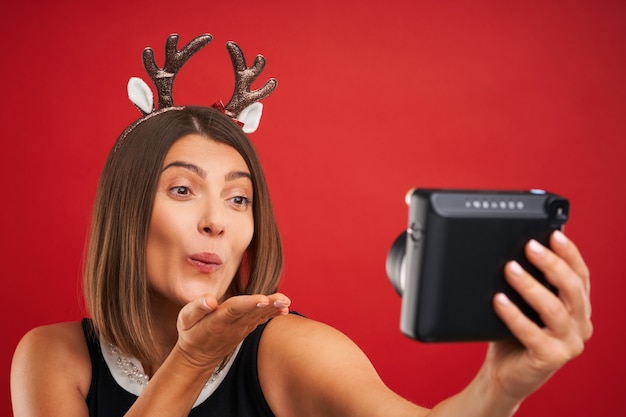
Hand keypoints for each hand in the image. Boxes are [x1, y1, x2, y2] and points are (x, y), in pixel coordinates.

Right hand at [174, 292, 290, 368]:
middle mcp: (232, 326)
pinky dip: (272, 314)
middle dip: (268, 305)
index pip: (234, 309)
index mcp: (217, 321)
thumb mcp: (185, 320)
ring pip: (259, 316)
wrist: (197, 357)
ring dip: (273, 308)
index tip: (263, 298)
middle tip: (283, 299)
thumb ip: (197, 308)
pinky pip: (260, 320)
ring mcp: (241, 329)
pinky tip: (284, 309)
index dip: (249, 303)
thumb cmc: (191, 333)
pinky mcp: (245, 330)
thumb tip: (210, 300)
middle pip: (252, 312)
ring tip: (286, 301)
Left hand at [487, 230, 591, 401]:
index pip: (581, 275)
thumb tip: (517, 248)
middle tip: (529, 246)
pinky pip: (531, 332)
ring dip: (530, 285)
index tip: (553, 234)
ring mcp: (568, 344)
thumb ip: (529, 281)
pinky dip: (514, 314)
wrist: (503, 374)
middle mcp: (580, 325)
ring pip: (554, 309)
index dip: (569, 253)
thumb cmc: (512, 334)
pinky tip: (498, 300)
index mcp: (578, 308)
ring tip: (509, 268)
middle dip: (551, 264)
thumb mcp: (525, 304)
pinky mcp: (551, 359)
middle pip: (573, 289)